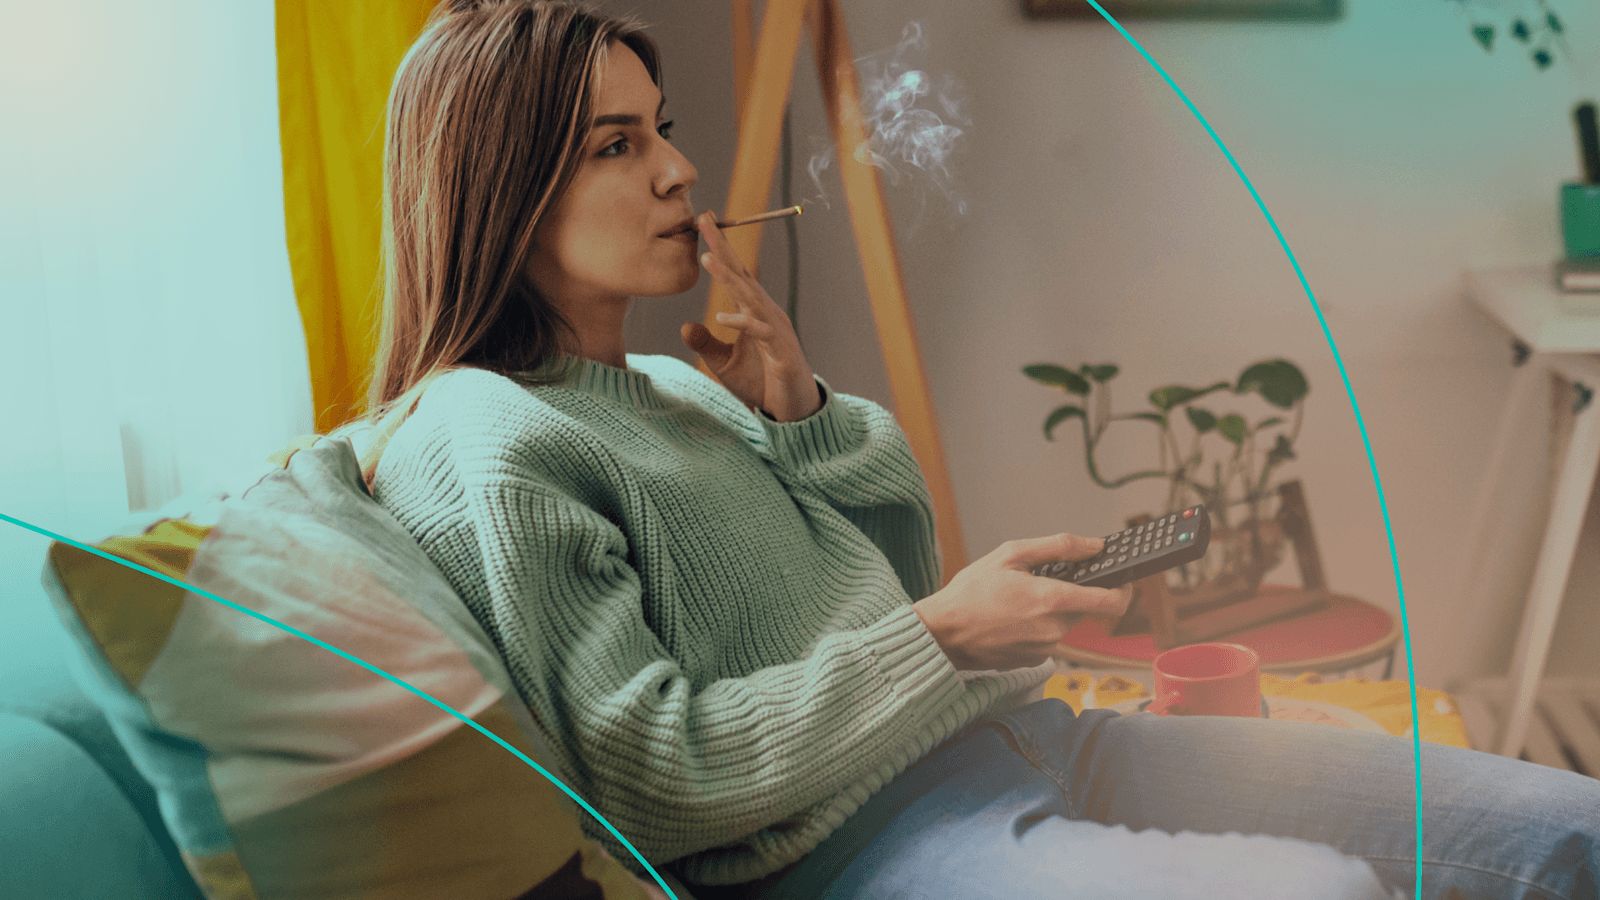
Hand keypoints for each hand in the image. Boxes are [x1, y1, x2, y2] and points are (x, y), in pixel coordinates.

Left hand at [680, 211, 821, 421]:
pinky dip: (743, 323)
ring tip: (707, 259)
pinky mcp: (781, 353)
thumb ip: (707, 343)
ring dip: (729, 278)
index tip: (702, 223)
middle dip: (723, 248)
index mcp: (754, 312)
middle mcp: (766, 315)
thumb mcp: (724, 363)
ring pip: (751, 298)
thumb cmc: (762, 382)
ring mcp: (776, 331)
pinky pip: (760, 333)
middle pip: (743, 275)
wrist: (792, 411)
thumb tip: (684, 327)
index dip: (720, 249)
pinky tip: (722, 317)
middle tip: (703, 221)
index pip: (736, 274)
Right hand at [912, 533, 1131, 670]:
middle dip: (1072, 594)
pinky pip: (1049, 638)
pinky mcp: (1035, 661)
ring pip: (1065, 623)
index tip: (1125, 581)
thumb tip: (1095, 545)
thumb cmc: (970, 592)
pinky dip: (1037, 626)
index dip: (1126, 590)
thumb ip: (1059, 546)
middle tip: (1042, 581)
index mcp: (1052, 599)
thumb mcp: (1010, 554)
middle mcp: (1054, 629)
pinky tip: (1012, 619)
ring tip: (1017, 601)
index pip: (1111, 602)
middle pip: (1085, 609)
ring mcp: (1045, 649)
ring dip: (1051, 610)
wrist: (942, 634)